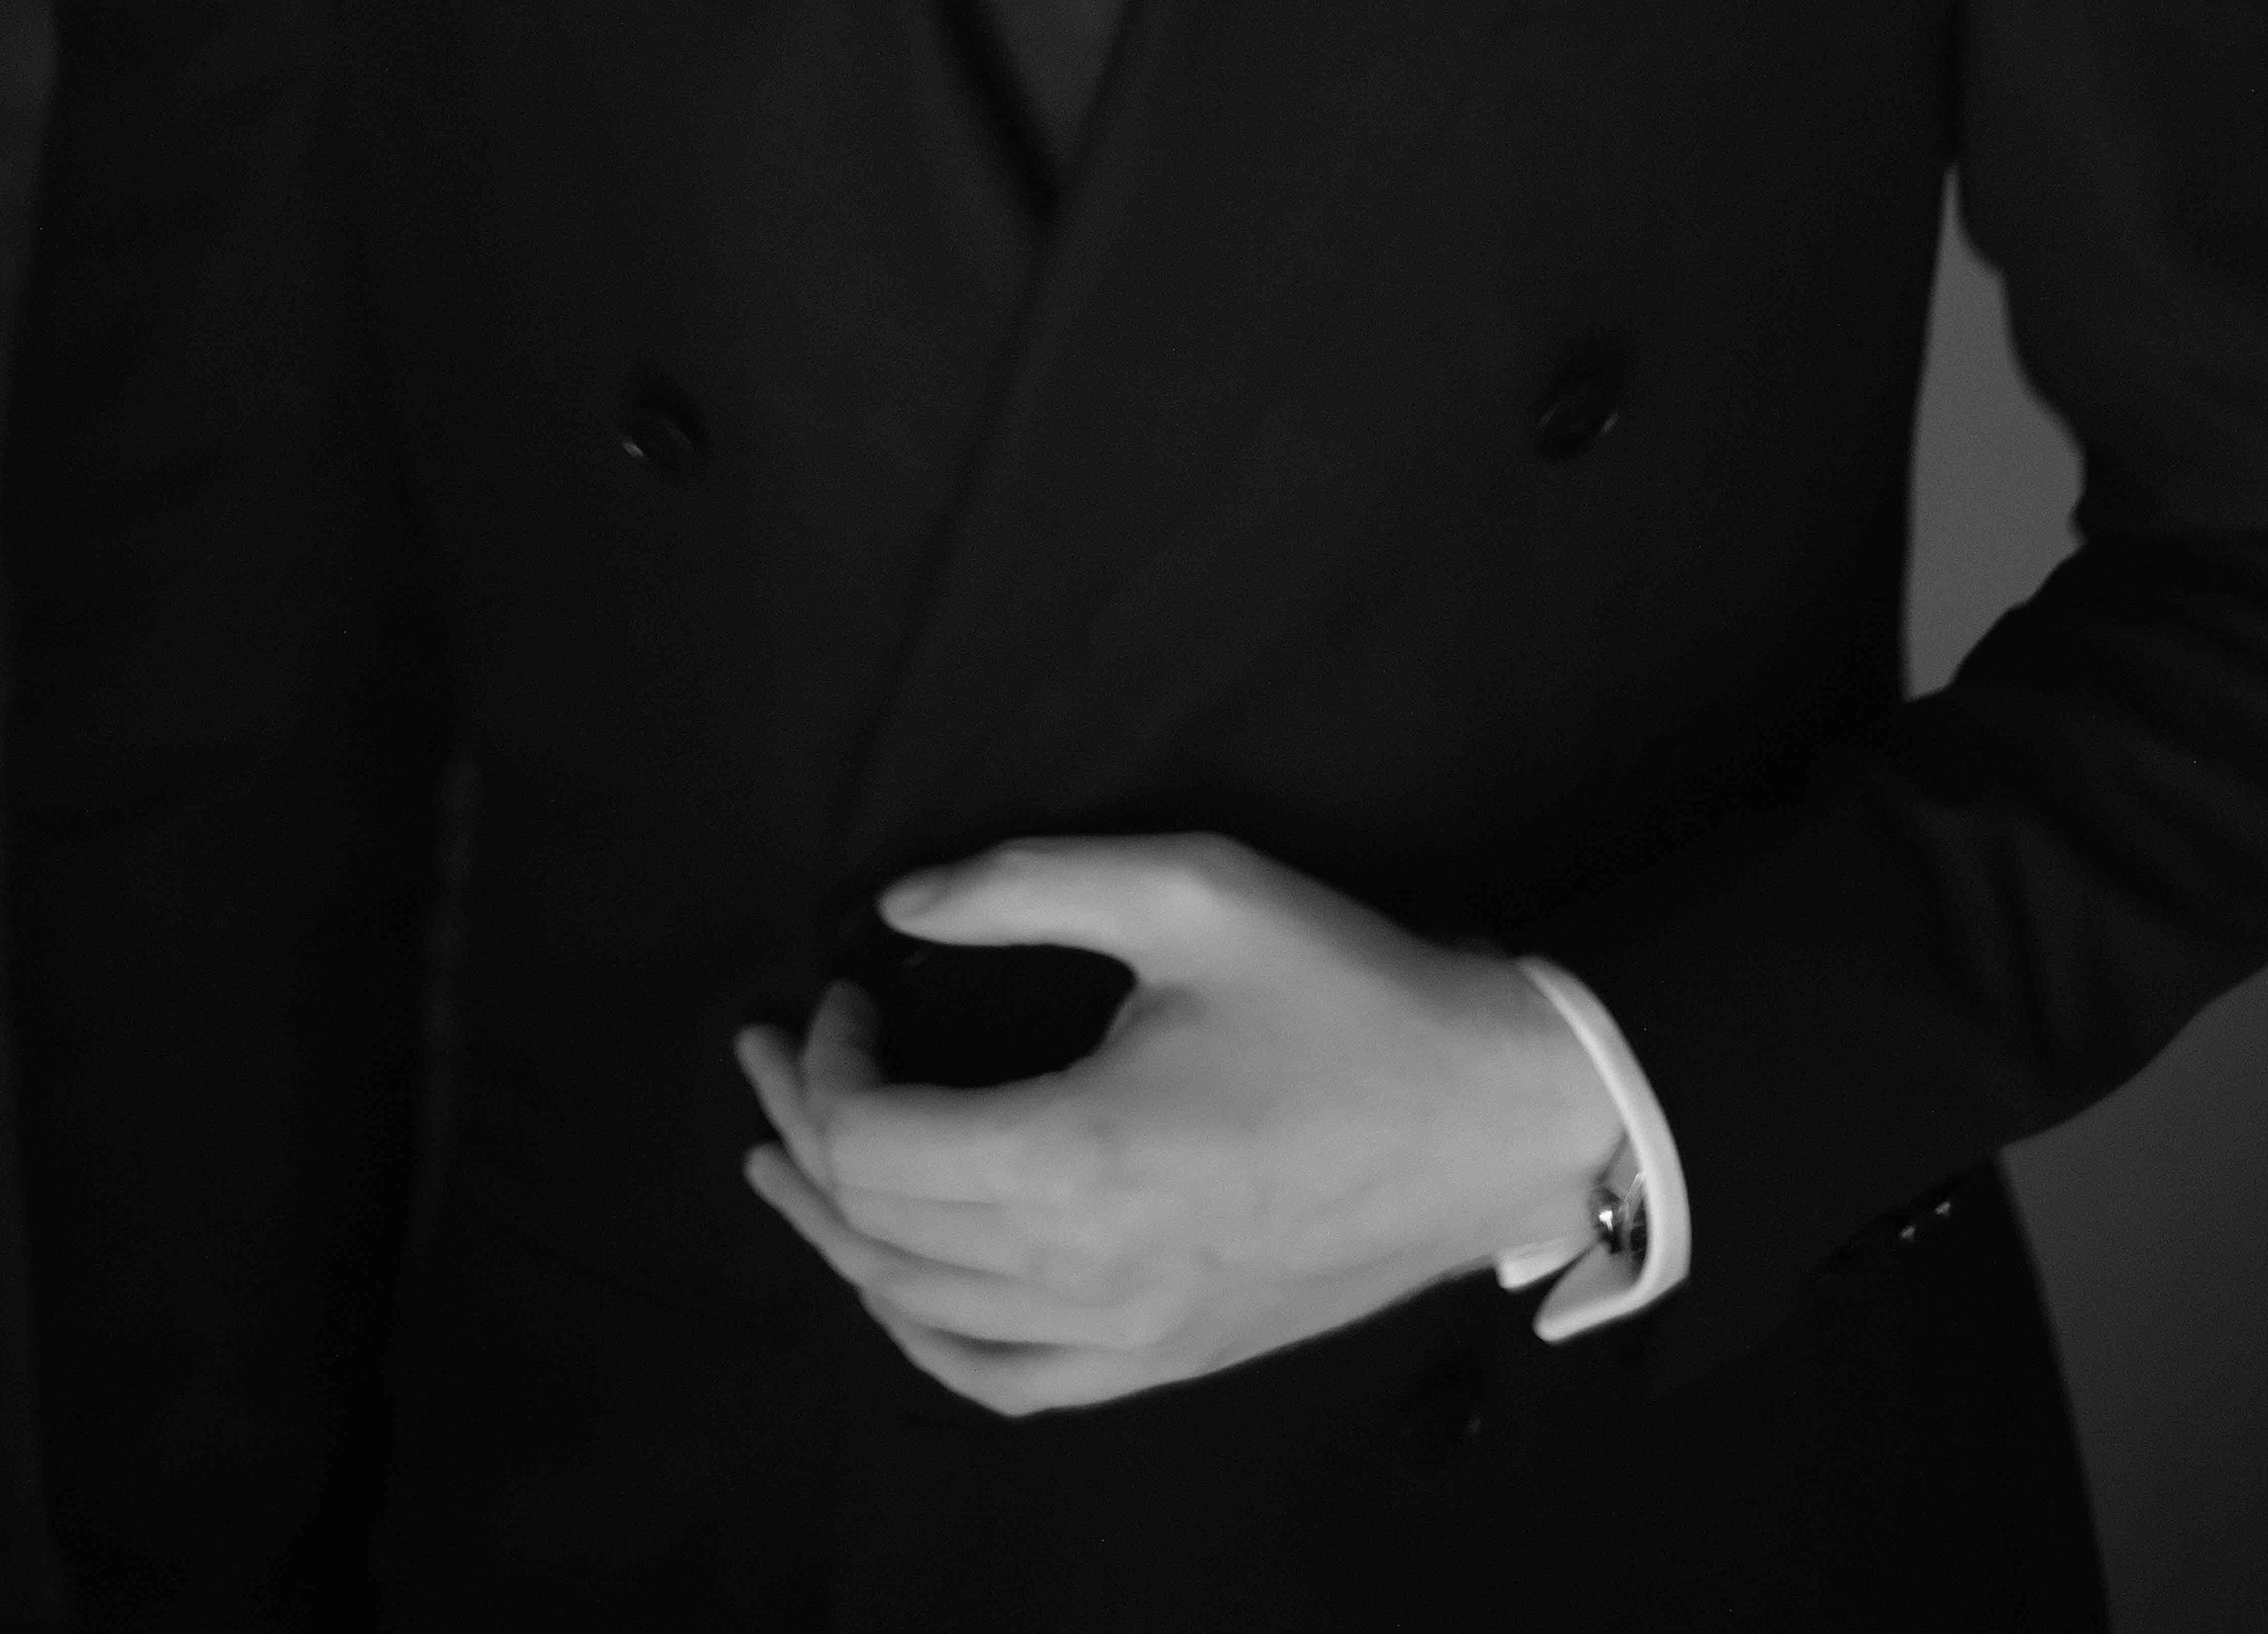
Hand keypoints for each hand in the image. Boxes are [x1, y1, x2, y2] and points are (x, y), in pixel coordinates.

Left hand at [729, 830, 1616, 1417]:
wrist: (1491, 1117)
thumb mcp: (1191, 889)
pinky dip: (922, 1333)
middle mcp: (1086, 1275)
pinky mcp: (1164, 1364)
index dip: (825, 1064)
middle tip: (776, 1052)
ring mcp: (1126, 1340)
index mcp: (1081, 1160)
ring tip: (791, 1163)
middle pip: (878, 1229)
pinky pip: (1001, 1384)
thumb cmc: (1345, 991)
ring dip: (837, 1235)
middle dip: (803, 1133)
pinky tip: (897, 1283)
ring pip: (920, 1315)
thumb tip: (899, 907)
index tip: (852, 985)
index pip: (874, 1145)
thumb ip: (1029, 883)